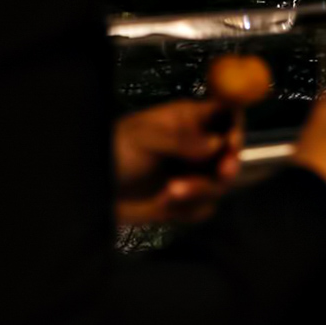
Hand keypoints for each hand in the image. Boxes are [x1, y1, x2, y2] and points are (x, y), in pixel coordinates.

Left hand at [114, 100, 241, 224]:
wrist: (88, 190)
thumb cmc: (112, 151)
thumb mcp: (143, 138)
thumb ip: (180, 140)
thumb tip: (216, 144)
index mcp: (189, 120)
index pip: (226, 115)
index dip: (236, 125)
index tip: (232, 141)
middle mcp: (198, 146)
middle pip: (231, 152)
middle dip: (229, 164)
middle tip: (223, 173)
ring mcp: (193, 174)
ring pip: (219, 183)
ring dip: (201, 190)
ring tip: (170, 192)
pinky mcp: (186, 202)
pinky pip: (204, 208)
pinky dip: (189, 209)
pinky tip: (164, 205)